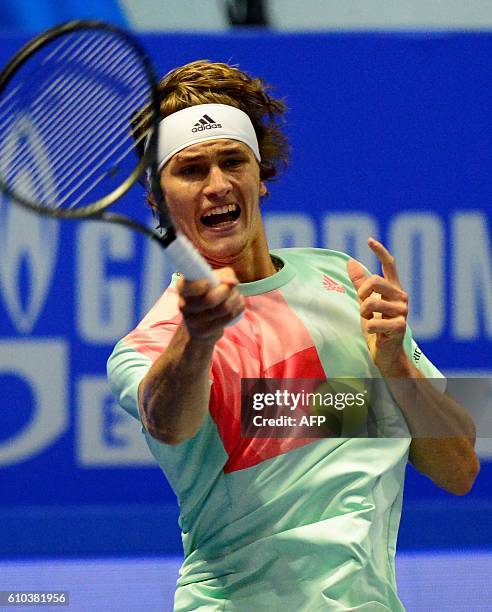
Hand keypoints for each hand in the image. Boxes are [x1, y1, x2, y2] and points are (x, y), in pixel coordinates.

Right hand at [177, 267, 243, 340]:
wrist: (203, 321)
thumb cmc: (210, 292)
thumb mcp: (216, 278)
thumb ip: (225, 275)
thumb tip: (232, 282)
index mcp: (183, 288)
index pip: (189, 288)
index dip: (201, 286)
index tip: (209, 283)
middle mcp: (184, 305)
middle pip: (210, 300)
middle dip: (228, 291)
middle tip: (233, 287)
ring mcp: (194, 322)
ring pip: (224, 308)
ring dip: (235, 299)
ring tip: (235, 295)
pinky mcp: (205, 331)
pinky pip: (229, 317)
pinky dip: (237, 308)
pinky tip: (235, 305)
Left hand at [347, 237, 409, 375]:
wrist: (385, 353)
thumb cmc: (376, 327)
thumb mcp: (366, 303)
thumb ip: (361, 284)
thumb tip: (351, 263)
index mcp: (394, 289)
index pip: (390, 265)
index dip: (380, 252)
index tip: (369, 240)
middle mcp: (401, 297)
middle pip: (375, 282)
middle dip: (362, 294)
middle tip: (363, 307)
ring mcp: (403, 311)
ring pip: (371, 303)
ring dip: (364, 314)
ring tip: (370, 322)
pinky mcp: (400, 327)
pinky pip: (374, 322)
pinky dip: (369, 328)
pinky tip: (376, 333)